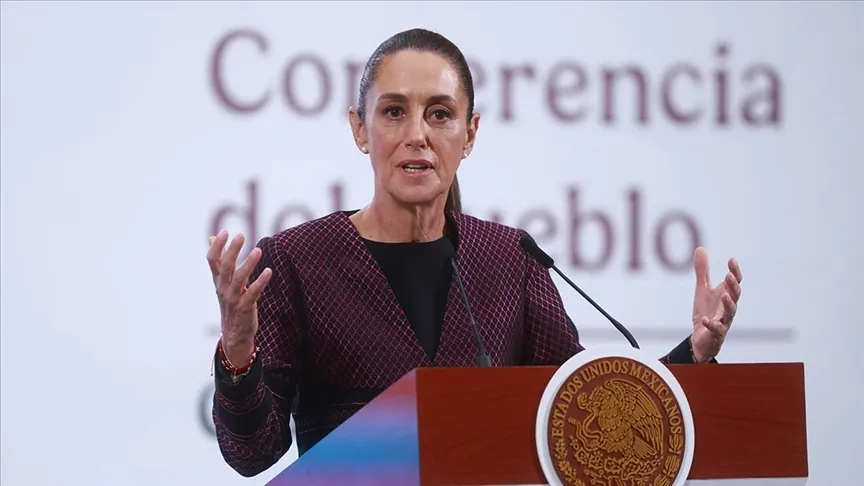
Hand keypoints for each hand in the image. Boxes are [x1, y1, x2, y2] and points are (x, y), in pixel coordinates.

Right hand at [207, 230, 271, 365]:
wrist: (233, 333)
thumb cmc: (230, 302)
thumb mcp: (223, 281)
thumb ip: (220, 259)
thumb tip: (211, 237)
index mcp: (218, 280)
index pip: (212, 260)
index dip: (217, 246)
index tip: (224, 232)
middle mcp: (223, 288)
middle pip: (225, 266)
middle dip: (232, 250)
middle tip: (240, 235)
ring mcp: (233, 298)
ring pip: (239, 278)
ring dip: (248, 263)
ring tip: (258, 250)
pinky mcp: (245, 307)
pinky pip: (253, 292)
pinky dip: (260, 281)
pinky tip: (268, 271)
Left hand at [690, 247, 741, 362]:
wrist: (701, 337)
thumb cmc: (706, 311)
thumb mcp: (702, 289)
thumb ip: (702, 271)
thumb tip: (700, 248)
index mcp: (726, 295)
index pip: (735, 282)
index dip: (735, 271)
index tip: (731, 260)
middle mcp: (728, 307)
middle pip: (736, 295)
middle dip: (733, 286)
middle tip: (729, 275)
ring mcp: (724, 321)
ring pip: (731, 312)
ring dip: (728, 304)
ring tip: (724, 295)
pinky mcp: (716, 333)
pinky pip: (716, 329)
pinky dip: (711, 324)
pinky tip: (705, 319)